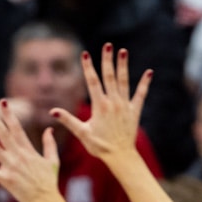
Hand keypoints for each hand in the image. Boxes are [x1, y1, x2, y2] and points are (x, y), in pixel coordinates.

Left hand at [0, 100, 64, 201]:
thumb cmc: (49, 181)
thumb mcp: (53, 160)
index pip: (17, 128)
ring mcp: (11, 167)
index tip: (3, 103)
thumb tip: (49, 129)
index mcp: (28, 150)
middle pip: (4, 134)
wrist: (46, 201)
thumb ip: (49, 143)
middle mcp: (18, 156)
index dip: (9, 115)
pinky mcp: (6, 180)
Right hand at [51, 43, 151, 162]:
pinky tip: (149, 72)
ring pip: (124, 82)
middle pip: (109, 77)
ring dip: (123, 66)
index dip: (88, 67)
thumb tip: (52, 111)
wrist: (120, 156)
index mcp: (100, 106)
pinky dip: (145, 83)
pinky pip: (140, 95)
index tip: (85, 54)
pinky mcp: (134, 111)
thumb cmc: (99, 146)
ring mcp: (125, 106)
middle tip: (107, 45)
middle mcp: (113, 103)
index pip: (92, 82)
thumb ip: (68, 120)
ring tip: (123, 51)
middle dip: (107, 60)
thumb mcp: (82, 133)